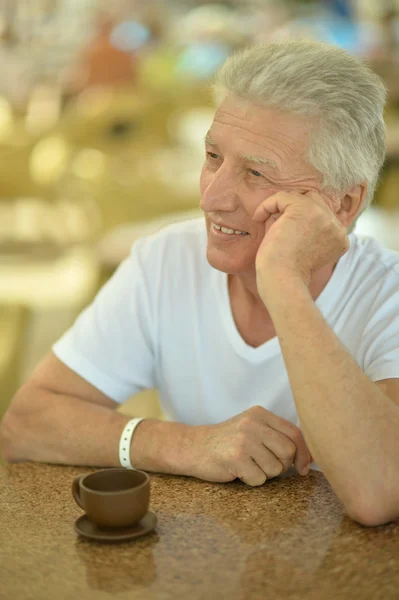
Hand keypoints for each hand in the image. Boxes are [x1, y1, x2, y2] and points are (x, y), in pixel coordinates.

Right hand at [187, 406, 311, 485]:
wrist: (193, 447)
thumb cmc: (226, 441)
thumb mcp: (250, 427)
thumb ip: (275, 435)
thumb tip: (308, 457)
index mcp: (260, 414)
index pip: (295, 432)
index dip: (304, 452)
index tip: (303, 467)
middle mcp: (253, 424)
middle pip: (288, 451)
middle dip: (283, 465)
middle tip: (266, 465)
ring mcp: (244, 440)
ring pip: (276, 468)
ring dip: (265, 473)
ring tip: (248, 465)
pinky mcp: (236, 458)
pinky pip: (260, 479)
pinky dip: (251, 480)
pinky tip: (239, 471)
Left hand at [253, 191, 349, 291]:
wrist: (282, 279)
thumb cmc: (286, 272)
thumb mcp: (305, 250)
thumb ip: (308, 231)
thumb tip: (287, 210)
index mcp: (340, 238)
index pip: (323, 216)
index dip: (303, 219)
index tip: (286, 232)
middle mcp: (336, 226)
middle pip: (315, 202)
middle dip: (295, 210)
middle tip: (277, 225)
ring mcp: (323, 217)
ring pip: (300, 197)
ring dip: (282, 207)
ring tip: (268, 223)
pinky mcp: (304, 210)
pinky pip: (282, 197)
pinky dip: (268, 205)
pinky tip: (258, 218)